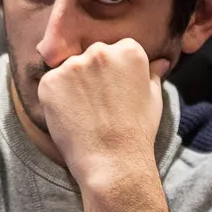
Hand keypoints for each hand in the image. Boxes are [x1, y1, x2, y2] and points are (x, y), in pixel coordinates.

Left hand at [37, 38, 170, 188]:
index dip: (114, 73)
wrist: (112, 161)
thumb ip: (152, 74)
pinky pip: (51, 84)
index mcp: (128, 50)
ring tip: (84, 112)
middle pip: (92, 55)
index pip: (117, 50)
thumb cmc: (137, 132)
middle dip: (93, 75)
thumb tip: (161, 62)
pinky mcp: (50, 81)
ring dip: (73, 85)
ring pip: (70, 69)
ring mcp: (72, 66)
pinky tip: (70, 116)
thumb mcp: (153, 98)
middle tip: (98, 104)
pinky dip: (56, 98)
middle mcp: (99, 51)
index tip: (115, 92)